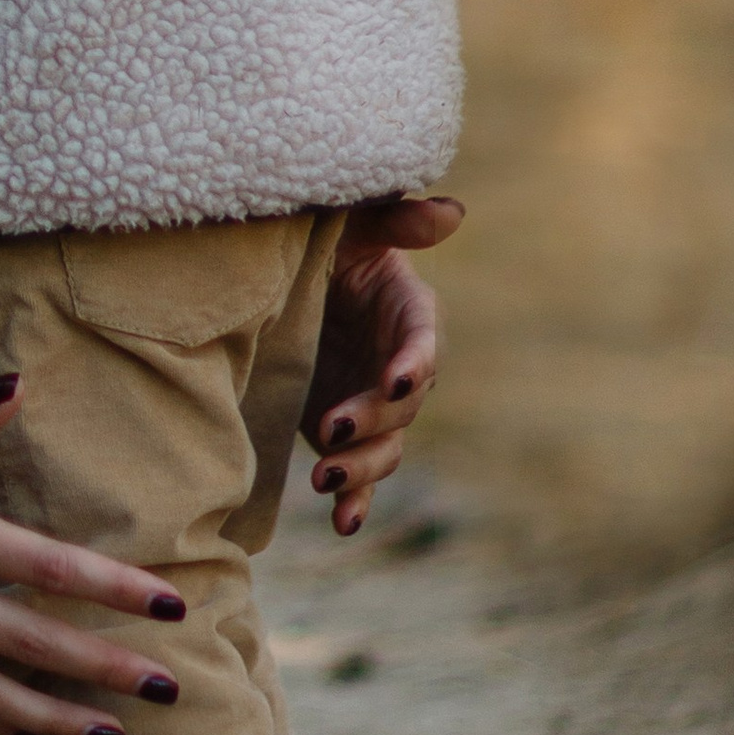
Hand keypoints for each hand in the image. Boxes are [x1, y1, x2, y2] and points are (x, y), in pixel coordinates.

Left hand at [301, 193, 459, 535]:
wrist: (281, 279)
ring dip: (361, 468)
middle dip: (372, 421)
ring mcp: (372, 404)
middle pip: (401, 405)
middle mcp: (397, 365)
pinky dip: (356, 502)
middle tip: (330, 429)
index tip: (395, 379)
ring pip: (384, 447)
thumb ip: (394, 220)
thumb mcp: (350, 225)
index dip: (414, 362)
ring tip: (323, 477)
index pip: (422, 341)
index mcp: (407, 313)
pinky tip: (343, 523)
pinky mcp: (344, 434)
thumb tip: (452, 211)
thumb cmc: (324, 241)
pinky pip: (360, 476)